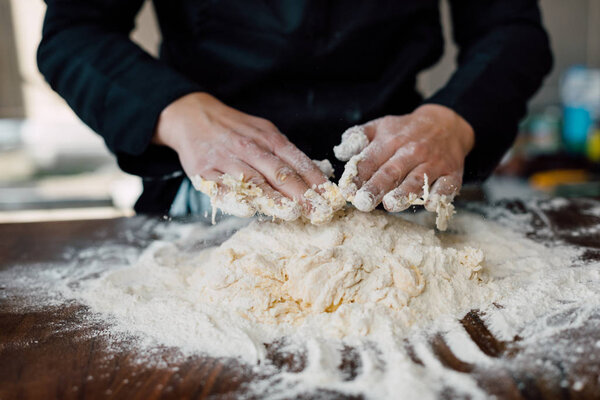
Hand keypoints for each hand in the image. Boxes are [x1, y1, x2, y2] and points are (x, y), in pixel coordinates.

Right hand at [154, 92, 328, 213]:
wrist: (192, 117)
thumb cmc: (236, 130)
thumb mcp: (264, 131)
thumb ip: (286, 153)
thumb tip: (316, 175)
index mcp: (268, 138)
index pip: (297, 161)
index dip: (314, 181)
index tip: (329, 198)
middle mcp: (249, 148)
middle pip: (279, 173)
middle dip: (301, 194)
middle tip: (317, 212)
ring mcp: (226, 159)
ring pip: (253, 181)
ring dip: (274, 199)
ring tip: (292, 213)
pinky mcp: (204, 171)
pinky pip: (221, 187)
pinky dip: (235, 199)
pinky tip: (249, 209)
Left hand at [337, 104, 473, 212]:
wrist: (446, 123)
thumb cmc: (405, 131)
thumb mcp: (380, 126)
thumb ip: (358, 137)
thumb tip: (340, 152)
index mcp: (390, 141)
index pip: (371, 160)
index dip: (358, 176)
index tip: (347, 191)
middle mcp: (411, 152)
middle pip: (391, 172)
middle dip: (376, 187)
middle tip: (363, 203)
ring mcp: (433, 163)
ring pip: (417, 180)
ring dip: (404, 193)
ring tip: (391, 204)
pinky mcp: (452, 174)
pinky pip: (447, 185)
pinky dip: (440, 194)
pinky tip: (430, 203)